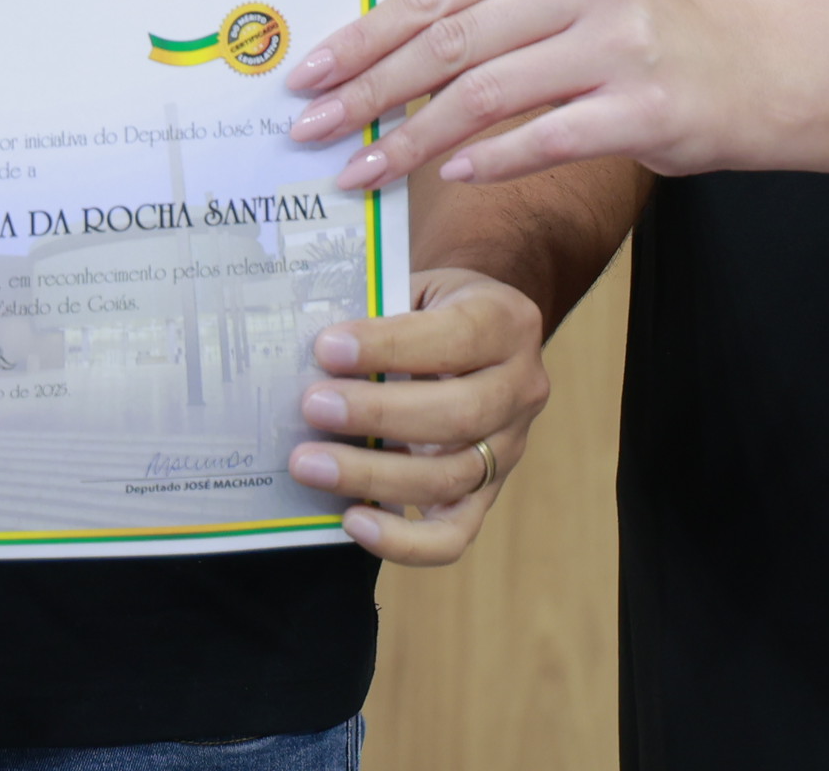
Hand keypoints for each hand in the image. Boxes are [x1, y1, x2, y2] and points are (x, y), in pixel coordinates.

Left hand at [283, 0, 730, 188]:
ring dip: (411, 139)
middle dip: (368, 90)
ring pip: (485, 94)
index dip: (364, 35)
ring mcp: (617, 44)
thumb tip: (374, 49)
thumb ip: (488, 6)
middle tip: (312, 127)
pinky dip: (490, 159)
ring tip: (361, 170)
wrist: (753, 69)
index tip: (308, 72)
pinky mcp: (643, 108)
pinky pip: (545, 138)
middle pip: (449, 42)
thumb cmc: (639, 32)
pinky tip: (449, 176)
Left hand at [287, 268, 548, 564]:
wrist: (477, 334)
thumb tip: (306, 351)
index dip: (389, 346)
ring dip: (372, 474)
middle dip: (378, 414)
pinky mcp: (486, 494)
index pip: (455, 337)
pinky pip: (454, 535)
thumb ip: (377, 313)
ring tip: (308, 463)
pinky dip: (403, 540)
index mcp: (506, 322)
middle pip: (459, 414)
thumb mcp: (415, 288)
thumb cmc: (431, 310)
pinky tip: (352, 519)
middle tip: (312, 406)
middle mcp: (521, 389)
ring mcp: (509, 448)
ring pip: (450, 478)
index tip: (327, 348)